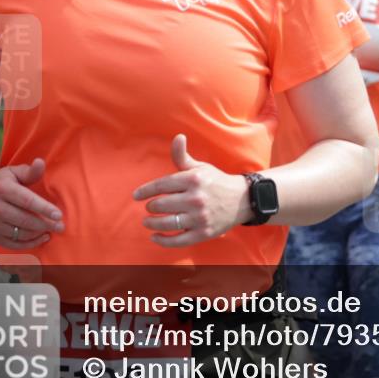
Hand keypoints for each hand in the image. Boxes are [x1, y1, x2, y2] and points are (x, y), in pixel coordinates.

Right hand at [0, 158, 63, 249]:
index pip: (27, 201)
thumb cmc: (6, 180)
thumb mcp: (17, 171)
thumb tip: (40, 162)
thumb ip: (31, 171)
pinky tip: (42, 237)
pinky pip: (13, 244)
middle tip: (61, 226)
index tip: (59, 215)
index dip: (44, 209)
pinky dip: (29, 244)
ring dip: (38, 233)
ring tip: (52, 229)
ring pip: (20, 233)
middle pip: (24, 220)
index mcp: (2, 188)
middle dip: (45, 224)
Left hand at [133, 134, 250, 247]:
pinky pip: (177, 240)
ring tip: (147, 222)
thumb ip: (182, 156)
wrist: (242, 200)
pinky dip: (162, 240)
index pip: (160, 185)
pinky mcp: (203, 233)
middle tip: (150, 207)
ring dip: (151, 223)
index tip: (136, 196)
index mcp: (193, 180)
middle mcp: (196, 198)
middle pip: (161, 205)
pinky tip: (155, 236)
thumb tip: (178, 137)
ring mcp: (200, 217)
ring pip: (166, 223)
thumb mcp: (200, 168)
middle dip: (151, 207)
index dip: (144, 191)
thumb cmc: (216, 182)